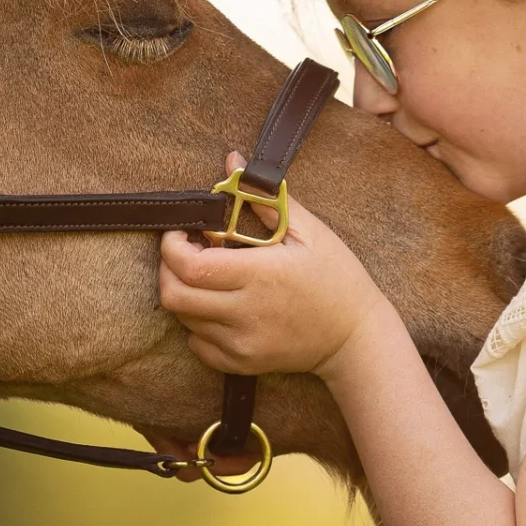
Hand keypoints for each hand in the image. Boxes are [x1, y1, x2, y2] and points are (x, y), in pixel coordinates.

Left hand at [157, 154, 389, 380]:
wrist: (356, 339)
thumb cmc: (337, 279)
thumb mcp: (309, 231)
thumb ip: (264, 198)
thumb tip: (231, 161)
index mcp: (260, 275)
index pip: (189, 266)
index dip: (172, 246)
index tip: (183, 233)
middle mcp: (245, 313)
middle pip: (173, 296)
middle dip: (169, 269)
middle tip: (188, 254)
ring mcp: (241, 343)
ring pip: (182, 320)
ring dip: (185, 294)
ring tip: (210, 279)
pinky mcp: (241, 364)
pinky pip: (197, 345)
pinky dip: (197, 325)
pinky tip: (219, 308)